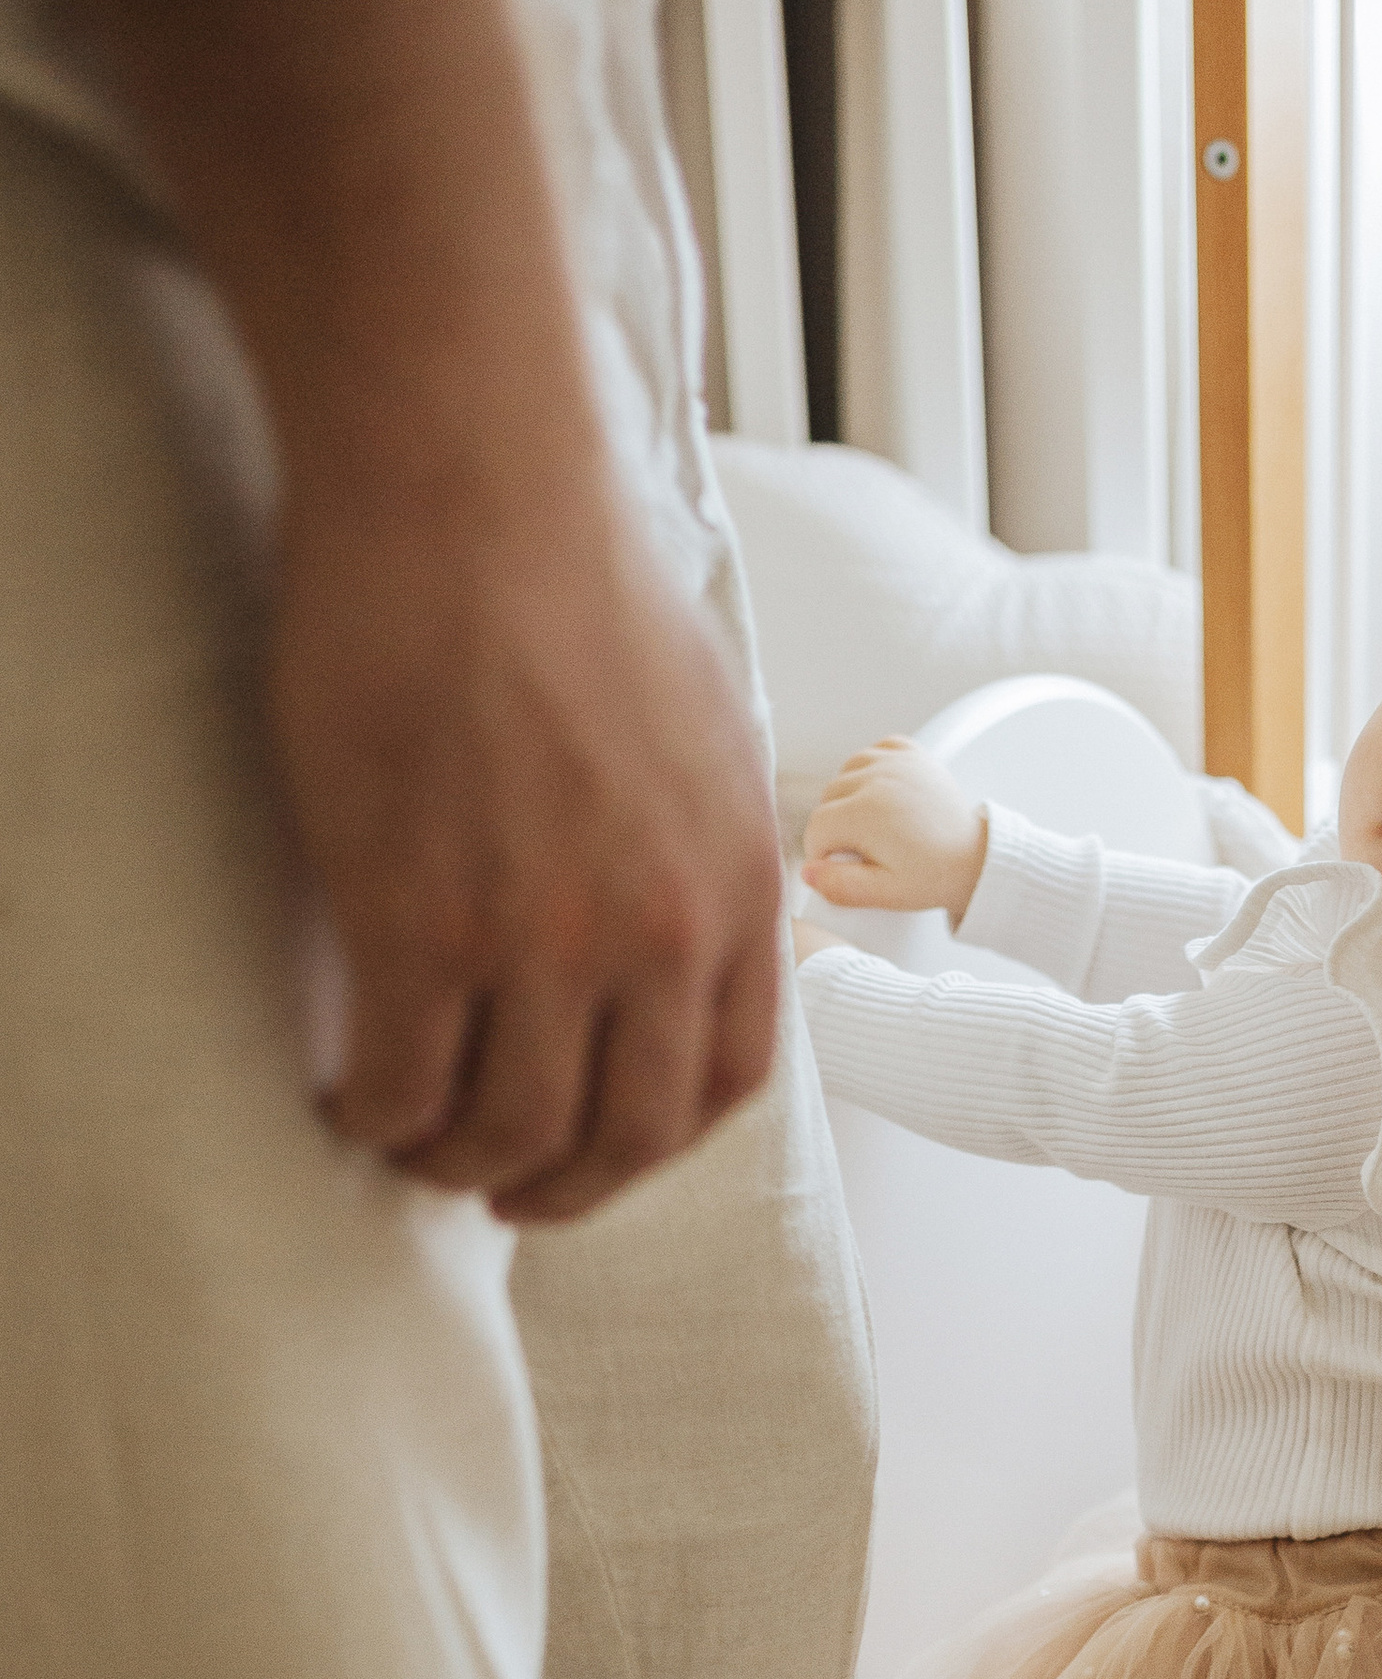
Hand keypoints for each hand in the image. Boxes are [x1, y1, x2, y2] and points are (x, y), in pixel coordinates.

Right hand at [277, 463, 785, 1225]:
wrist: (469, 491)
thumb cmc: (567, 574)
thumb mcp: (704, 726)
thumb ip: (699, 840)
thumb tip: (682, 906)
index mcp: (736, 883)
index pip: (729, 1078)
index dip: (659, 1140)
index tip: (605, 1149)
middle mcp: (660, 931)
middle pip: (626, 1134)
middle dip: (562, 1185)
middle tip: (501, 1187)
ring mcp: (544, 938)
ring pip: (510, 1128)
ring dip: (457, 1161)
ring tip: (410, 1142)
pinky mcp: (422, 922)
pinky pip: (404, 1083)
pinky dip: (376, 1115)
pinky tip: (348, 1098)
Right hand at [802, 741, 988, 927]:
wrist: (976, 857)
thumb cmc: (934, 876)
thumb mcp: (885, 893)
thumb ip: (841, 886)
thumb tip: (808, 871)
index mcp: (866, 812)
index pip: (817, 828)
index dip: (822, 852)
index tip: (839, 866)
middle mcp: (877, 777)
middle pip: (827, 799)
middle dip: (836, 826)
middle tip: (863, 851)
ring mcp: (895, 761)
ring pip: (845, 773)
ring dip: (849, 797)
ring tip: (872, 825)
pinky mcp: (910, 753)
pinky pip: (872, 752)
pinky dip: (870, 770)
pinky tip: (881, 794)